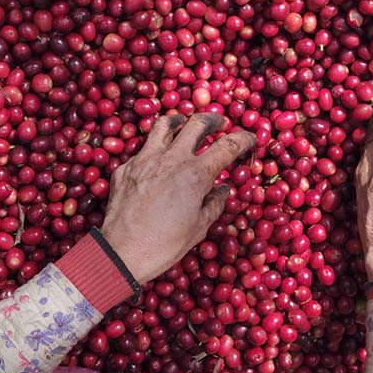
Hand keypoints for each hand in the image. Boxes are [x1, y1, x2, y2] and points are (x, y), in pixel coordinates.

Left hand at [101, 112, 255, 283]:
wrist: (122, 253)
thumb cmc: (164, 245)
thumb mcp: (199, 227)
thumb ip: (214, 203)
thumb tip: (222, 189)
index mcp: (195, 175)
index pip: (227, 146)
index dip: (244, 139)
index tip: (251, 139)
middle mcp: (171, 159)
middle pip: (197, 123)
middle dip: (214, 119)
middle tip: (220, 123)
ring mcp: (145, 159)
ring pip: (164, 125)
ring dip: (180, 121)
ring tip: (185, 124)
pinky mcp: (126, 167)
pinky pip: (144, 149)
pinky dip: (156, 148)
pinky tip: (158, 160)